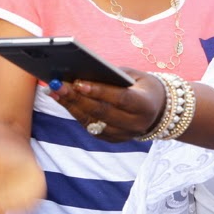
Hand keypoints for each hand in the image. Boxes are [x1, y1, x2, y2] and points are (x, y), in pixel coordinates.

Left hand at [50, 67, 166, 142]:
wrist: (158, 110)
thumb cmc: (143, 86)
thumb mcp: (136, 76)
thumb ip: (114, 75)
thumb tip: (83, 73)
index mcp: (145, 106)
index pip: (120, 99)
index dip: (99, 91)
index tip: (78, 82)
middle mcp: (135, 124)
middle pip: (102, 112)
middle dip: (78, 98)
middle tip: (58, 85)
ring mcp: (124, 135)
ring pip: (93, 122)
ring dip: (72, 106)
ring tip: (55, 91)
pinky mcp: (113, 140)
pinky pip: (91, 128)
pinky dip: (77, 114)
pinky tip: (64, 101)